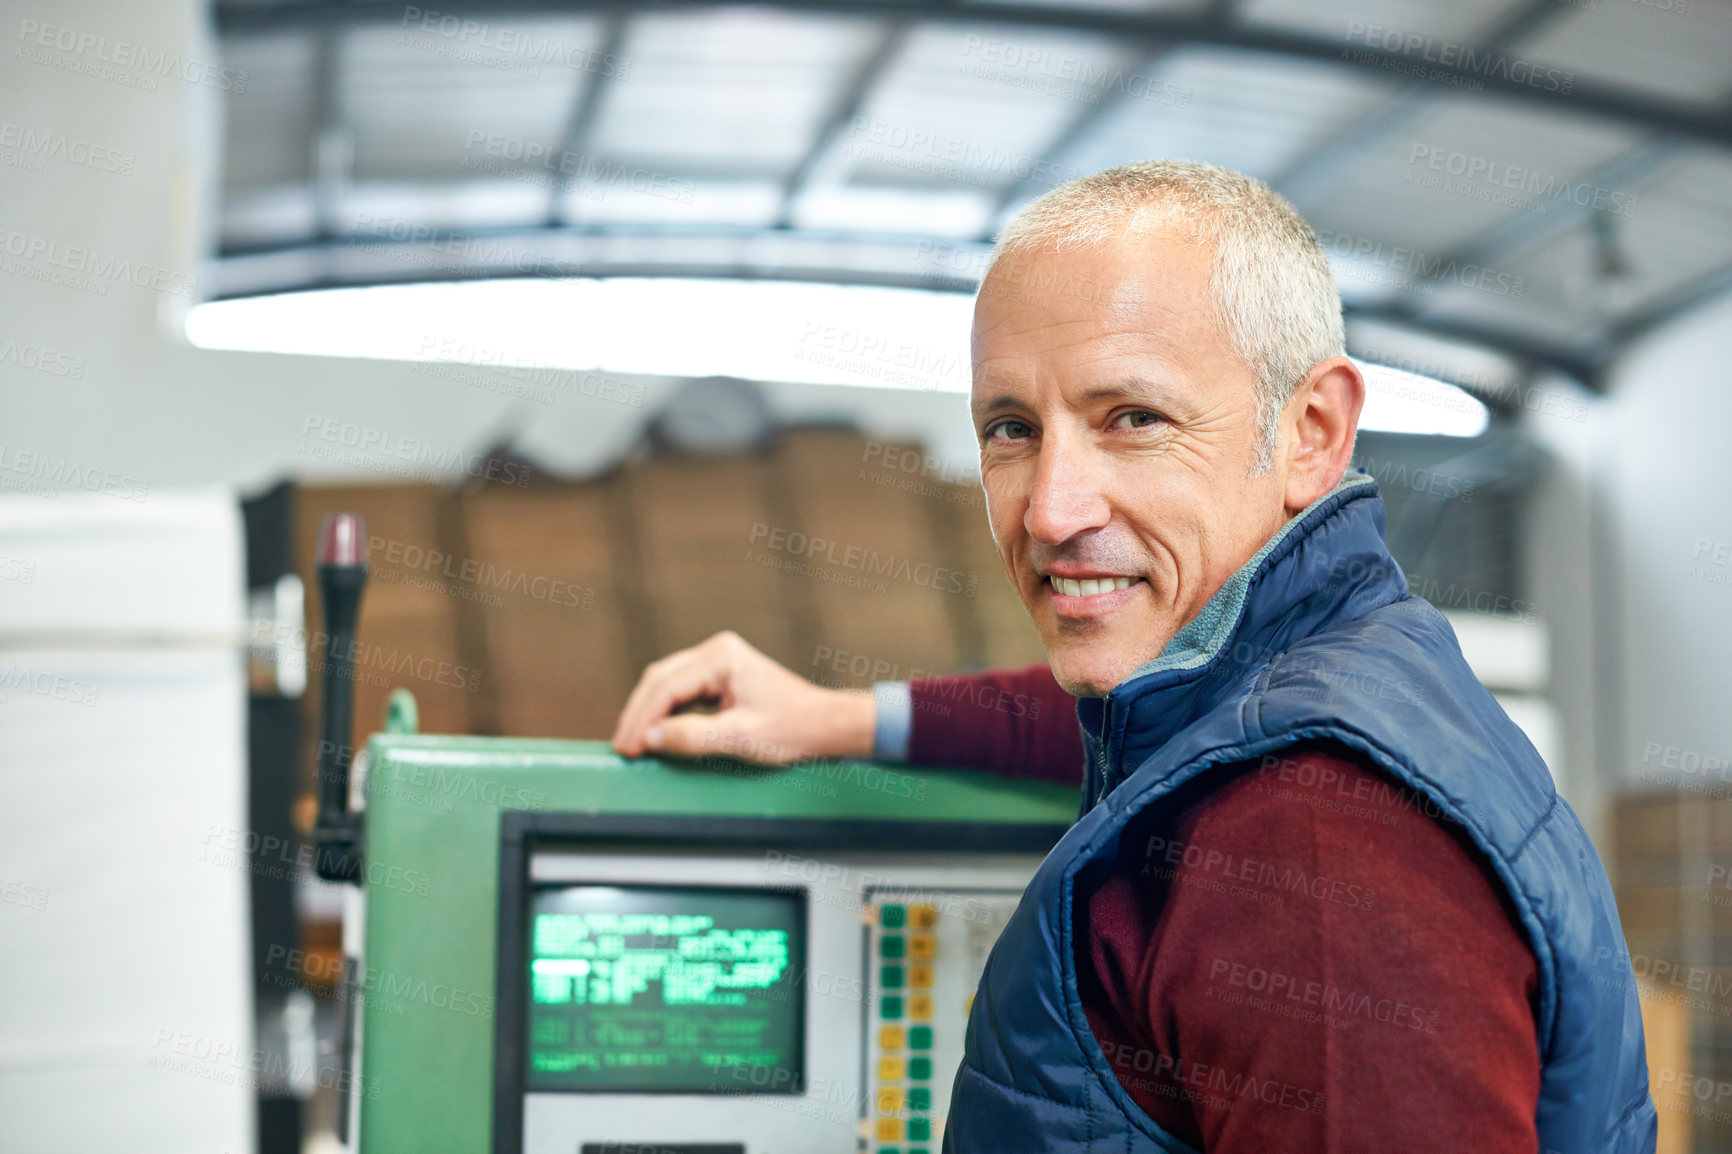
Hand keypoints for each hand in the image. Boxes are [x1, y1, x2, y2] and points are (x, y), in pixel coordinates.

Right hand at [610, 631, 875, 764]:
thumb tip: (649, 738)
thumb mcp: (740, 738)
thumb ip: (692, 737)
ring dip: (649, 713)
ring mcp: (718, 661)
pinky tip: (656, 732)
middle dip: (638, 715)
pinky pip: (681, 691)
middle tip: (623, 748)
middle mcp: (716, 651)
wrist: (827, 725)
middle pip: (660, 680)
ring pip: (666, 684)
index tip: (627, 749)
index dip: (641, 720)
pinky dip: (665, 711)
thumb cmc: (793, 728)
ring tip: (634, 743)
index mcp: (721, 657)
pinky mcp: (721, 675)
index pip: (665, 687)